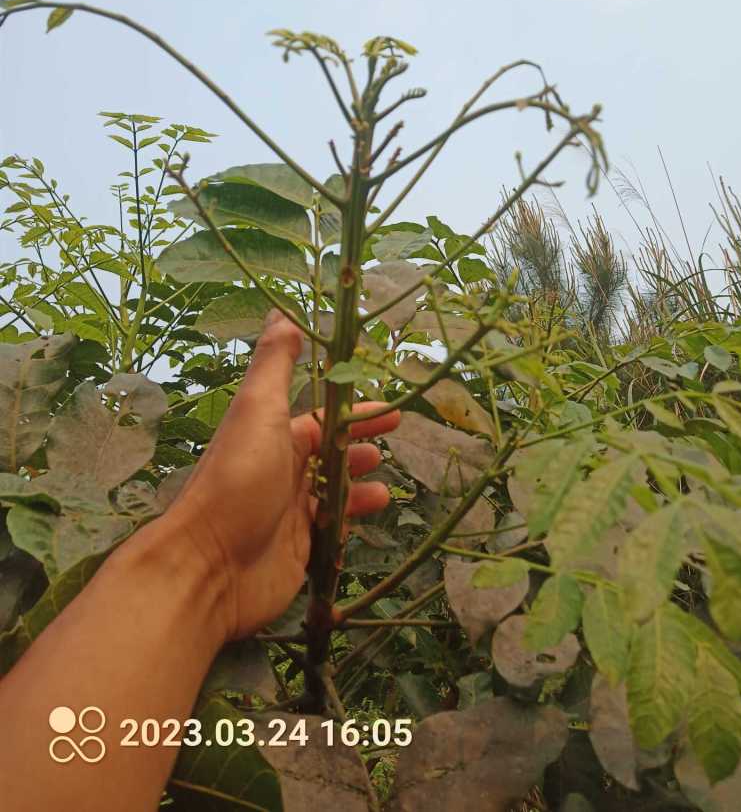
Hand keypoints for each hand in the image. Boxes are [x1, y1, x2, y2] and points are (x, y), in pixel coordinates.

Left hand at [164, 310, 399, 640]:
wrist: (210, 565)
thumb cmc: (238, 480)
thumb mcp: (258, 410)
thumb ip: (275, 363)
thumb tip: (283, 310)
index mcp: (273, 434)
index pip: (320, 416)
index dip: (353, 408)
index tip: (389, 404)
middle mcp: (281, 469)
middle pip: (329, 450)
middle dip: (361, 439)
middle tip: (396, 433)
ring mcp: (290, 512)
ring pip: (333, 489)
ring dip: (360, 480)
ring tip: (384, 479)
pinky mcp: (299, 550)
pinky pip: (334, 528)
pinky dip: (354, 517)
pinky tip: (374, 512)